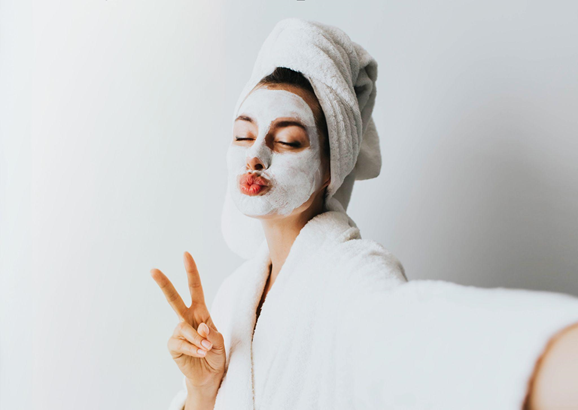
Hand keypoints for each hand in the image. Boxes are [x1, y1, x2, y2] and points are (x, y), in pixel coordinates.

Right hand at [151, 252, 225, 390]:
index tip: (185, 254)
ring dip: (198, 338)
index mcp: (201, 312)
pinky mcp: (173, 345)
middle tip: (153, 270)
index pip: (195, 289)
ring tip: (206, 348)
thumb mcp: (220, 342)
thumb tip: (199, 327)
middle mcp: (188, 318)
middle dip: (164, 284)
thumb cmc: (216, 354)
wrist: (210, 375)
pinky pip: (181, 343)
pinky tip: (200, 353)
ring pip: (184, 327)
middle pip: (174, 298)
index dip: (191, 272)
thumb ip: (211, 333)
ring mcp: (179, 331)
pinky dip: (193, 348)